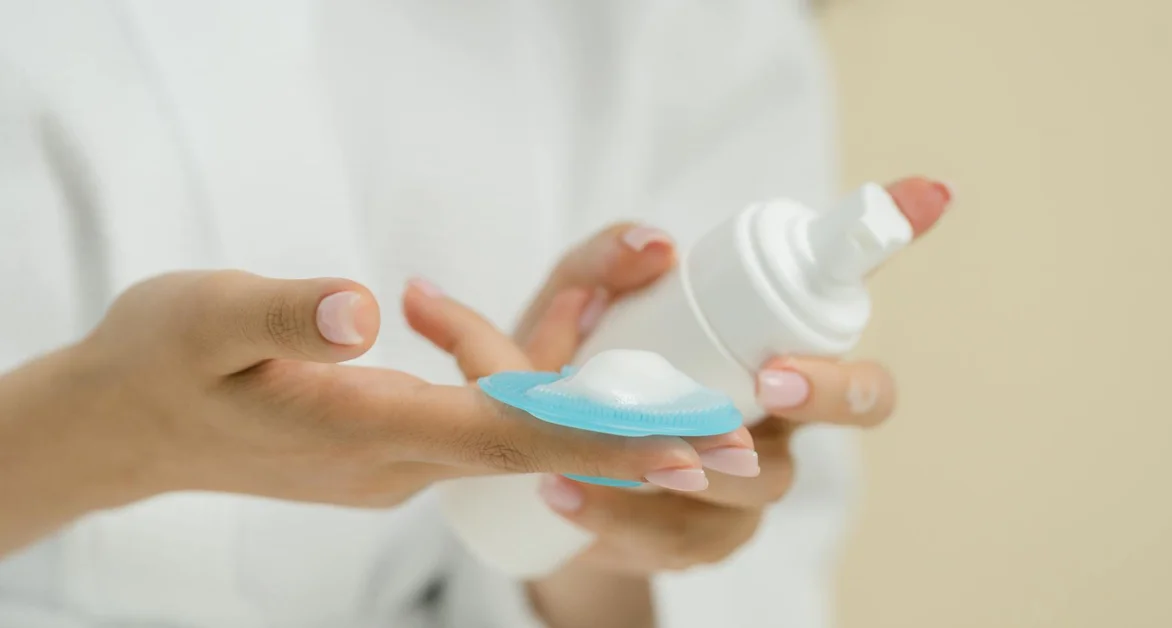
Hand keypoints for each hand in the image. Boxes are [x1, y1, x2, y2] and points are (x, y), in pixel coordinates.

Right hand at [1, 265, 709, 555]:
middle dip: (634, 455)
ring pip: (512, 447)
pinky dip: (542, 425)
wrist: (123, 423)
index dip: (602, 442)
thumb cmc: (160, 360)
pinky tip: (577, 401)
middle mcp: (395, 459)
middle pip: (534, 455)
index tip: (687, 451)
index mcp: (366, 426)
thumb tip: (362, 308)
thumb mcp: (204, 314)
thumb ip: (283, 313)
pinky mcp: (384, 453)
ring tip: (688, 424)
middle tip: (733, 452)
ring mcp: (391, 465)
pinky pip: (480, 441)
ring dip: (598, 436)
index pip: (509, 438)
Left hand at [519, 177, 952, 627]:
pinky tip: (566, 494)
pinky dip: (622, 516)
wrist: (542, 470)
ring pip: (768, 479)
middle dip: (832, 388)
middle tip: (771, 379)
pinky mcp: (709, 538)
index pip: (840, 288)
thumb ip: (603, 265)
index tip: (932, 190)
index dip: (900, 229)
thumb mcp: (571, 305)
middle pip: (863, 398)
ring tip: (624, 457)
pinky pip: (687, 537)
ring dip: (703, 466)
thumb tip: (656, 243)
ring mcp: (754, 479)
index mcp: (764, 337)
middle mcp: (781, 409)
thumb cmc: (578, 370)